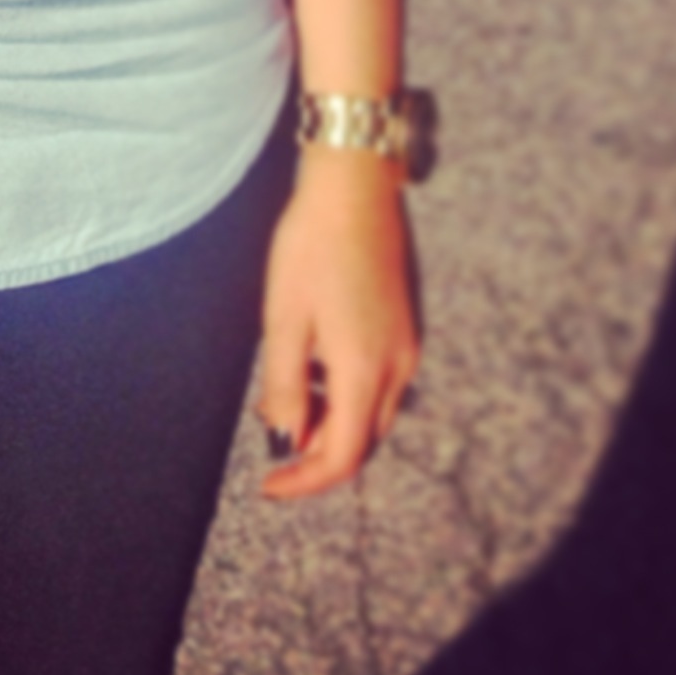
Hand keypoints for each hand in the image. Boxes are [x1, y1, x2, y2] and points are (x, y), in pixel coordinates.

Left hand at [257, 146, 420, 499]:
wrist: (355, 189)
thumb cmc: (311, 247)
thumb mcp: (284, 318)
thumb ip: (287, 385)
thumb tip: (287, 439)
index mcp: (366, 372)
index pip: (343, 457)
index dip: (305, 481)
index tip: (268, 486)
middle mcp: (398, 368)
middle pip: (363, 441)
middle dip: (318, 451)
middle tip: (272, 433)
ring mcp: (407, 347)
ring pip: (372, 412)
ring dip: (332, 420)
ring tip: (286, 394)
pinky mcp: (405, 327)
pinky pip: (380, 382)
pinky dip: (346, 391)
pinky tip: (313, 364)